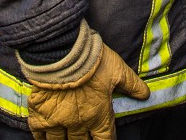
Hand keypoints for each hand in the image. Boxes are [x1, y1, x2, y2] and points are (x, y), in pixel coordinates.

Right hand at [18, 22, 148, 139]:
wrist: (62, 53)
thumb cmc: (92, 61)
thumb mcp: (118, 70)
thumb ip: (132, 84)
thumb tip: (146, 95)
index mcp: (99, 116)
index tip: (103, 139)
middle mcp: (79, 124)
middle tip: (83, 136)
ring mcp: (58, 122)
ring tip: (66, 137)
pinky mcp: (40, 116)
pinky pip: (39, 135)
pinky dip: (42, 137)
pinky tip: (45, 135)